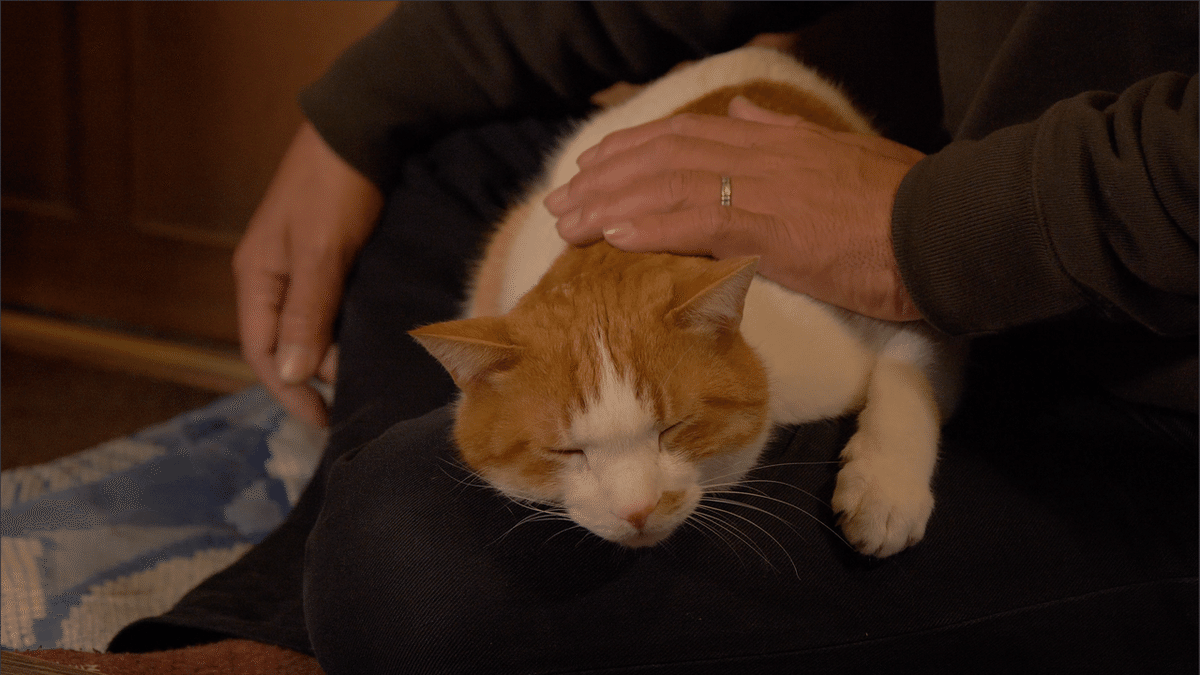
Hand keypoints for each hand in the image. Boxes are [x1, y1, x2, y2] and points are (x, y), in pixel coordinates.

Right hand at [233, 122, 382, 426]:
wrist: (363, 126)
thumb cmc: (337, 187)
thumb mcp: (322, 252)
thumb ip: (308, 313)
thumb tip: (293, 375)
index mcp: (258, 277)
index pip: (263, 352)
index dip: (291, 391)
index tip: (324, 420)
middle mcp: (273, 276)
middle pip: (285, 344)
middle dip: (312, 379)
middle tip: (352, 405)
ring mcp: (301, 265)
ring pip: (310, 327)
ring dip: (331, 356)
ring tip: (364, 381)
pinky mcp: (330, 255)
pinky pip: (330, 307)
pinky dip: (346, 330)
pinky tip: (369, 342)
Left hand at [545, 96, 924, 321]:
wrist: (941, 229)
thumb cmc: (899, 202)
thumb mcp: (839, 153)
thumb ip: (784, 134)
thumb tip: (745, 115)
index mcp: (771, 142)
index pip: (685, 137)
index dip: (633, 149)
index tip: (594, 164)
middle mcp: (757, 156)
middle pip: (662, 158)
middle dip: (604, 178)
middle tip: (560, 199)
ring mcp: (761, 190)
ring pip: (666, 188)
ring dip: (610, 206)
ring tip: (566, 221)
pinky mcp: (771, 229)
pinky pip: (696, 223)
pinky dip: (650, 228)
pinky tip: (612, 238)